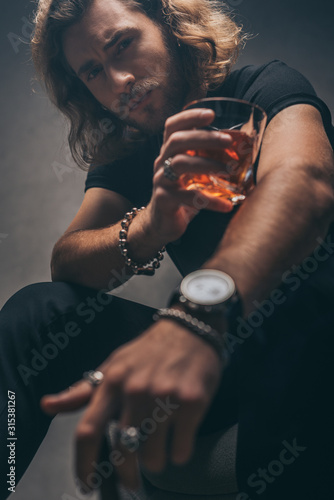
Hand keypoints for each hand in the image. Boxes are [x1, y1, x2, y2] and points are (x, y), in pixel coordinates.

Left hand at [40, 318, 224, 494]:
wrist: (189, 330)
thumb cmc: (148, 351)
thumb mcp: (113, 364)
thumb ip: (82, 390)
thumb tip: (47, 406)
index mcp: (112, 382)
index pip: (88, 431)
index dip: (83, 465)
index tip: (87, 484)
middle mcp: (135, 391)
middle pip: (122, 452)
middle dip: (126, 476)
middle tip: (131, 480)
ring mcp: (164, 397)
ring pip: (154, 458)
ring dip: (156, 461)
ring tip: (160, 445)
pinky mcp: (191, 403)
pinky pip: (180, 450)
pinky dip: (178, 453)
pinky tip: (179, 438)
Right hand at [145, 108, 233, 241]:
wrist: (162, 224)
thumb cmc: (183, 194)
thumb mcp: (193, 174)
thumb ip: (208, 160)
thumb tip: (246, 152)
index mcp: (169, 152)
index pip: (172, 127)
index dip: (189, 117)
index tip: (211, 114)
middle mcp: (162, 162)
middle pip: (177, 141)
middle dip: (204, 137)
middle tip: (227, 141)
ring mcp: (161, 181)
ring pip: (180, 164)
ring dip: (207, 164)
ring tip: (229, 170)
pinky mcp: (164, 200)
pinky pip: (187, 197)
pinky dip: (210, 201)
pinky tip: (227, 206)